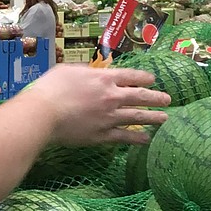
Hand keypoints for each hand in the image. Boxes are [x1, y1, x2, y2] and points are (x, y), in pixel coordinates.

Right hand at [28, 64, 171, 144]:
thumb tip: (90, 74)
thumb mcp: (67, 70)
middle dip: (156, 98)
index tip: (153, 80)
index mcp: (103, 78)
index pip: (131, 76)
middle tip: (168, 100)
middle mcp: (111, 96)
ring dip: (153, 118)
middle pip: (140, 97)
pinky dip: (137, 139)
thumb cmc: (50, 89)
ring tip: (164, 119)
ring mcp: (109, 117)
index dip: (144, 78)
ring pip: (137, 117)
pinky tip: (146, 139)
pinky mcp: (102, 135)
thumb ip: (84, 72)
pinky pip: (124, 137)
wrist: (43, 114)